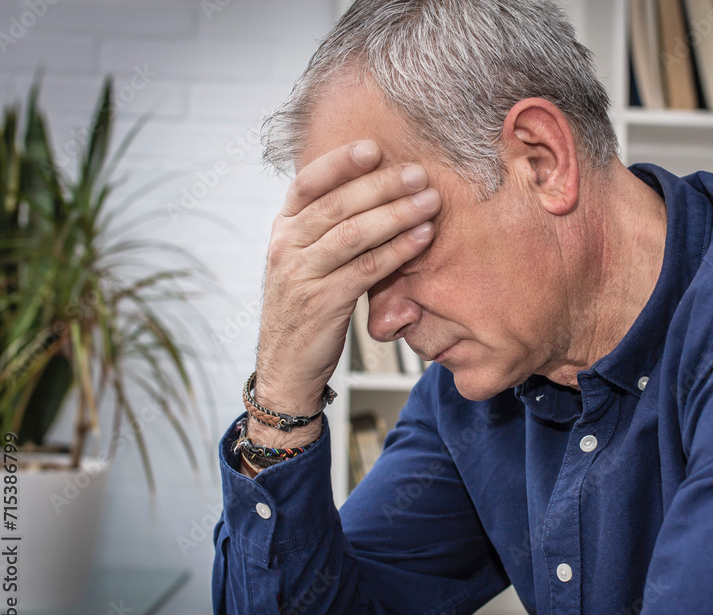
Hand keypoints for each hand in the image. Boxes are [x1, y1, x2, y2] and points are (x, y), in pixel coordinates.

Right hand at [250, 140, 439, 446]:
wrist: (286, 366)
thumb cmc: (306, 309)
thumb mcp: (305, 263)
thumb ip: (328, 230)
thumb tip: (374, 193)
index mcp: (283, 230)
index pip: (307, 183)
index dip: (340, 162)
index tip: (373, 148)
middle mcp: (287, 246)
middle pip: (337, 204)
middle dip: (382, 185)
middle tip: (418, 174)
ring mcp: (301, 275)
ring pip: (353, 233)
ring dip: (396, 214)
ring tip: (429, 202)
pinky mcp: (322, 303)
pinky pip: (366, 269)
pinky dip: (397, 250)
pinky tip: (422, 238)